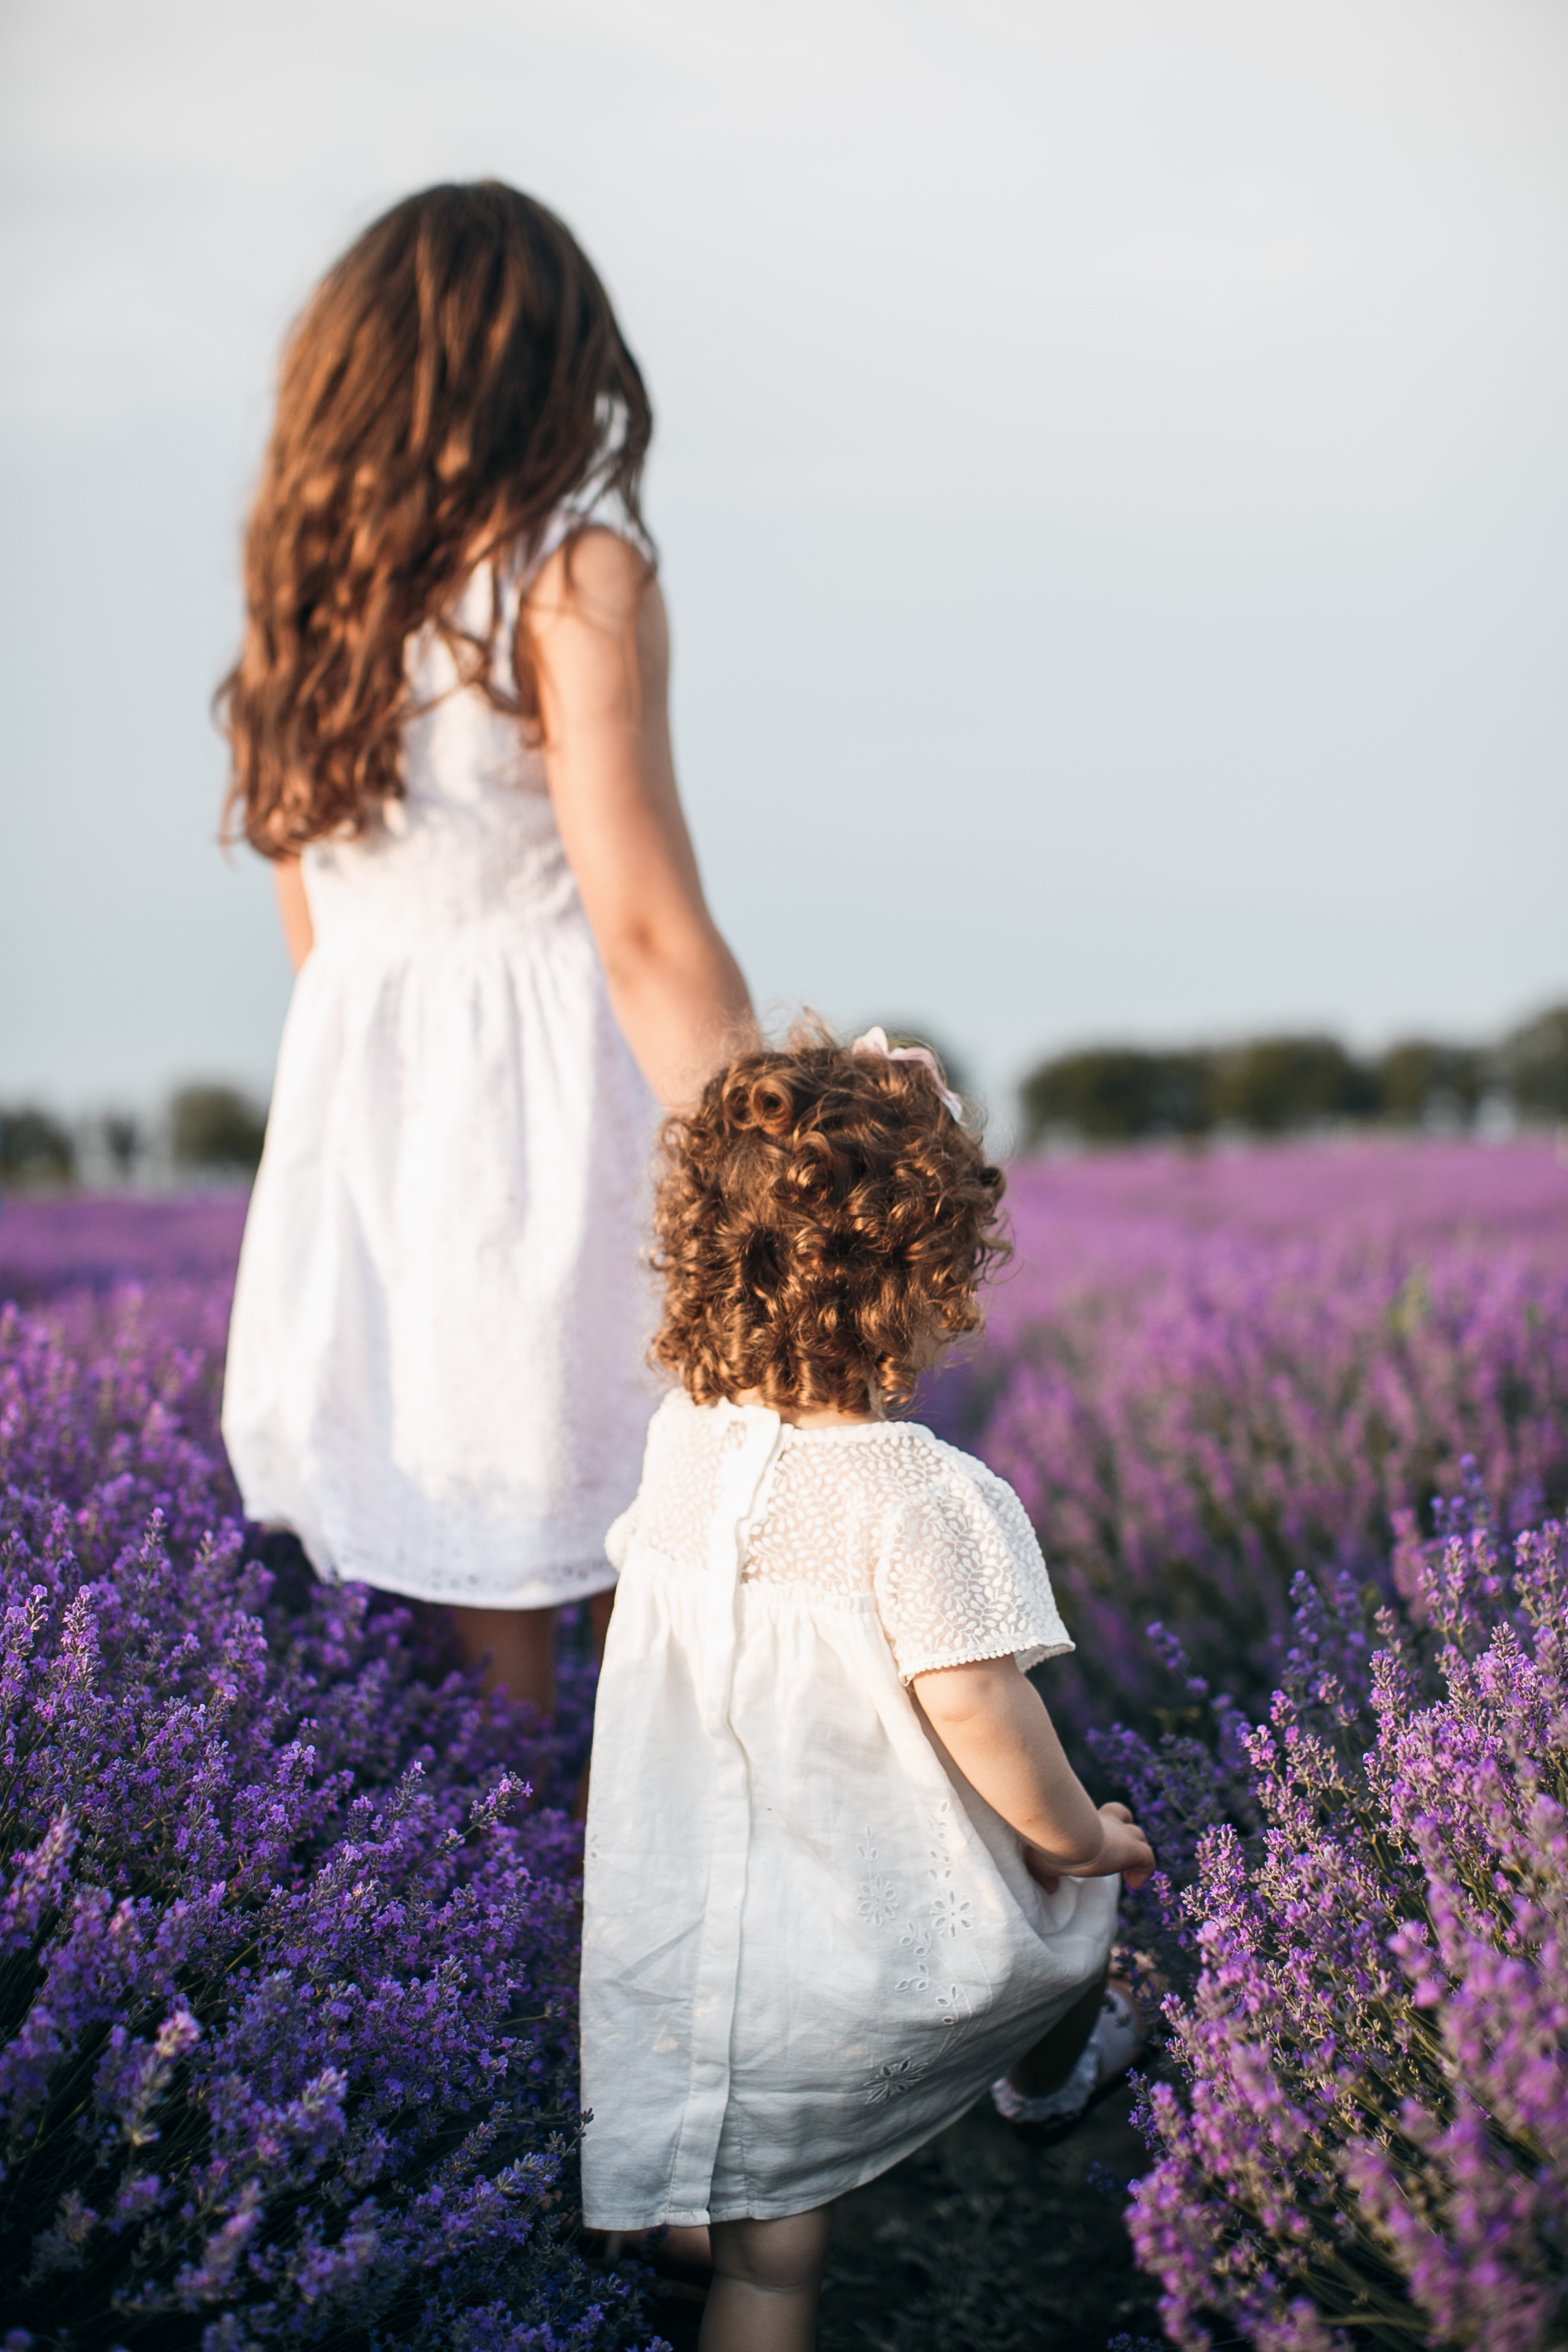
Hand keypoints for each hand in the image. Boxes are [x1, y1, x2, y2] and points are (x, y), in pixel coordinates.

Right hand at [1024, 1802, 1155, 1895]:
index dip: (1111, 1826)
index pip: (1109, 1815)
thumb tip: (1048, 1887)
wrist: (1063, 1834)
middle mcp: (1108, 1823)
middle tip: (1115, 1858)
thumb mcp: (1039, 1858)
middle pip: (1127, 1823)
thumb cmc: (1049, 1843)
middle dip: (1127, 1837)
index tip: (1101, 1848)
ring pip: (1140, 1838)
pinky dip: (1144, 1873)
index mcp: (1088, 1820)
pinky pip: (1148, 1860)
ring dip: (1136, 1854)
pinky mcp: (1132, 1849)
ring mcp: (1122, 1835)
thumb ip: (1044, 1873)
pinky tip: (1134, 1885)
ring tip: (1127, 1874)